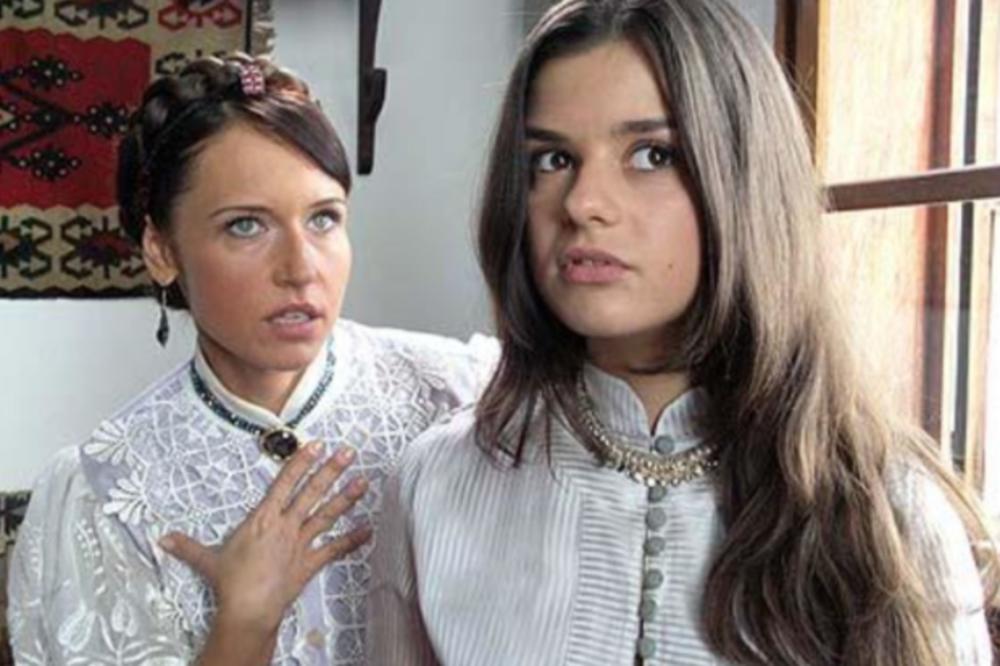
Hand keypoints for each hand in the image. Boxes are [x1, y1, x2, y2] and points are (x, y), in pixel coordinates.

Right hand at [159, 441, 371, 631]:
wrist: (248, 610)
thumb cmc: (229, 583)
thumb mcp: (207, 560)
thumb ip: (187, 546)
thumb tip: (162, 539)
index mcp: (263, 519)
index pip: (284, 483)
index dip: (300, 462)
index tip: (316, 444)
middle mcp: (285, 526)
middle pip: (312, 493)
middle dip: (331, 470)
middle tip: (348, 452)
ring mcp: (301, 544)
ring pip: (327, 515)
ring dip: (346, 498)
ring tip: (363, 481)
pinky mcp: (310, 563)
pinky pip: (335, 549)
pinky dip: (353, 540)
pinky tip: (369, 529)